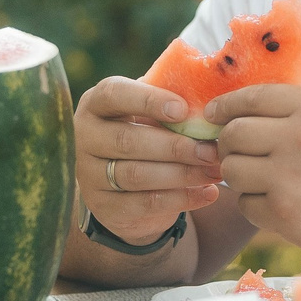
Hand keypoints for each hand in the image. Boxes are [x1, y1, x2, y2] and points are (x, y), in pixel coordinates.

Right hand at [73, 77, 221, 244]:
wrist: (125, 186)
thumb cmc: (145, 134)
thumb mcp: (152, 114)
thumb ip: (170, 101)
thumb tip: (208, 95)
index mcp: (96, 104)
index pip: (114, 94)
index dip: (147, 100)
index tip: (182, 110)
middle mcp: (86, 137)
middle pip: (128, 141)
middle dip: (175, 147)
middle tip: (212, 150)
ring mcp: (89, 175)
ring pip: (136, 175)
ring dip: (182, 174)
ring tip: (215, 171)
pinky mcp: (104, 206)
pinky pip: (145, 203)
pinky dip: (181, 198)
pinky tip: (207, 193)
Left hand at [209, 86, 300, 268]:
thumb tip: (277, 96)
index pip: (250, 97)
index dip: (225, 106)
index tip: (214, 114)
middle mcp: (297, 138)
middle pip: (233, 133)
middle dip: (229, 142)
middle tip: (237, 151)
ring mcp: (288, 178)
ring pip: (232, 170)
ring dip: (239, 175)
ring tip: (258, 180)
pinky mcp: (285, 215)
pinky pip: (245, 204)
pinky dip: (254, 205)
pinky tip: (275, 204)